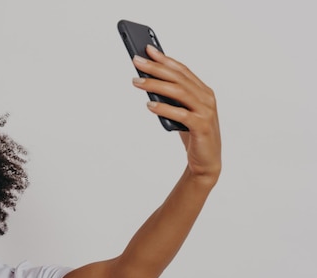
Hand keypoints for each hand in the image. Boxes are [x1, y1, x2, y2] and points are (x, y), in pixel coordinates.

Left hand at [132, 45, 220, 182]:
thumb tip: (148, 83)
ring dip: (156, 85)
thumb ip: (171, 99)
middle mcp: (206, 98)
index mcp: (203, 91)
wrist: (206, 161)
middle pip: (178, 78)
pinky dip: (164, 108)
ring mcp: (206, 112)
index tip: (147, 50)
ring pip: (179, 92)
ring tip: (137, 82)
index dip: (165, 59)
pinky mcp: (202, 126)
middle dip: (156, 68)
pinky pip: (181, 114)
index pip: (182, 70)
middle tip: (137, 62)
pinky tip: (149, 105)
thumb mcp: (181, 113)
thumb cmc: (192, 134)